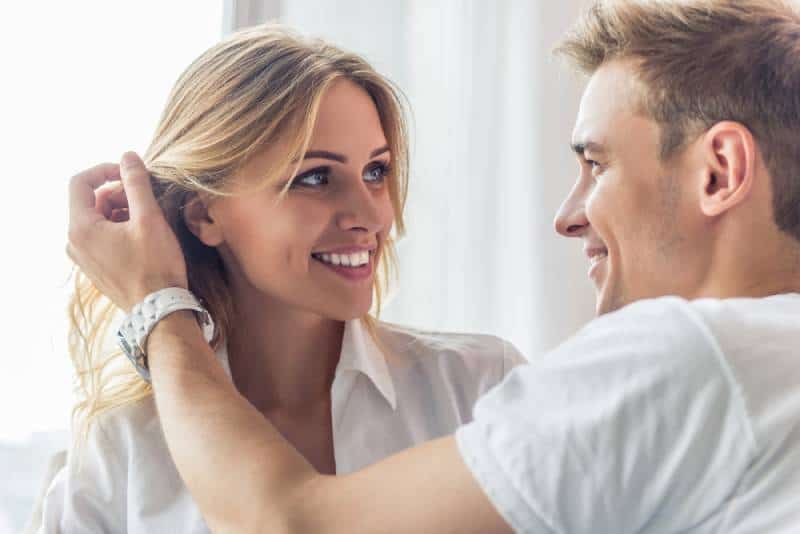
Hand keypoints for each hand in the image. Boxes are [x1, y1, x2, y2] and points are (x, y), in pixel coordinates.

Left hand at [67, 151, 187, 311]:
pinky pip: (102, 238)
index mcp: (81, 227)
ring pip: (98, 220)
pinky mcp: (96, 268)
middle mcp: (74, 242)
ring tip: (149, 221)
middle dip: (119, 194)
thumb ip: (136, 183)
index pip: (80, 182)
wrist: (159, 310)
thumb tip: (129, 156)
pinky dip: (120, 229)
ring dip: (122, 211)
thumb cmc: (155, 265)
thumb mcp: (149, 218)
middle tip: (148, 200)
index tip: (131, 172)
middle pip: (92, 201)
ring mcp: (83, 258)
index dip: (105, 170)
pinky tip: (144, 238)